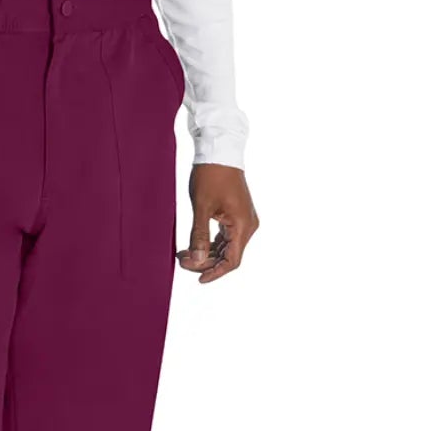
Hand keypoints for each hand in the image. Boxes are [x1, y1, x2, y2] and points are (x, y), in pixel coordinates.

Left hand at [179, 164, 258, 282]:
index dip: (215, 272)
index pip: (232, 261)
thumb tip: (196, 261)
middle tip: (181, 260)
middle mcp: (248, 226)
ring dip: (206, 254)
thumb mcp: (202, 207)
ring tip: (183, 254)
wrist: (219, 151)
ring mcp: (243, 221)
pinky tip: (192, 246)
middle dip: (205, 262)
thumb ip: (198, 236)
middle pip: (228, 256)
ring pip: (225, 247)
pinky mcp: (236, 216)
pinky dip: (209, 243)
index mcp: (243, 225)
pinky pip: (224, 237)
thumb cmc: (211, 175)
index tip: (197, 279)